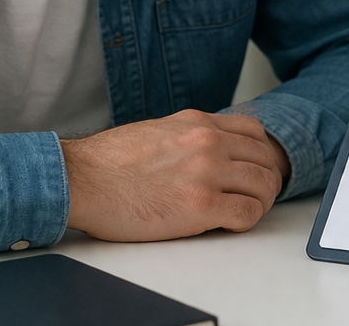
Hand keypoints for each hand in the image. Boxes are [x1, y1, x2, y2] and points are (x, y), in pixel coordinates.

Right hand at [60, 109, 287, 240]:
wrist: (80, 180)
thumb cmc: (108, 163)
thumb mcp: (157, 131)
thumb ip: (188, 136)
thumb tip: (207, 149)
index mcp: (197, 123)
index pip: (254, 132)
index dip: (261, 155)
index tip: (256, 170)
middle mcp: (208, 142)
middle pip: (265, 158)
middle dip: (267, 180)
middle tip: (258, 196)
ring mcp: (207, 172)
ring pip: (263, 185)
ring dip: (261, 201)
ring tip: (246, 211)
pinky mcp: (201, 205)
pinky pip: (248, 213)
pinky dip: (247, 221)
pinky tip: (230, 224)